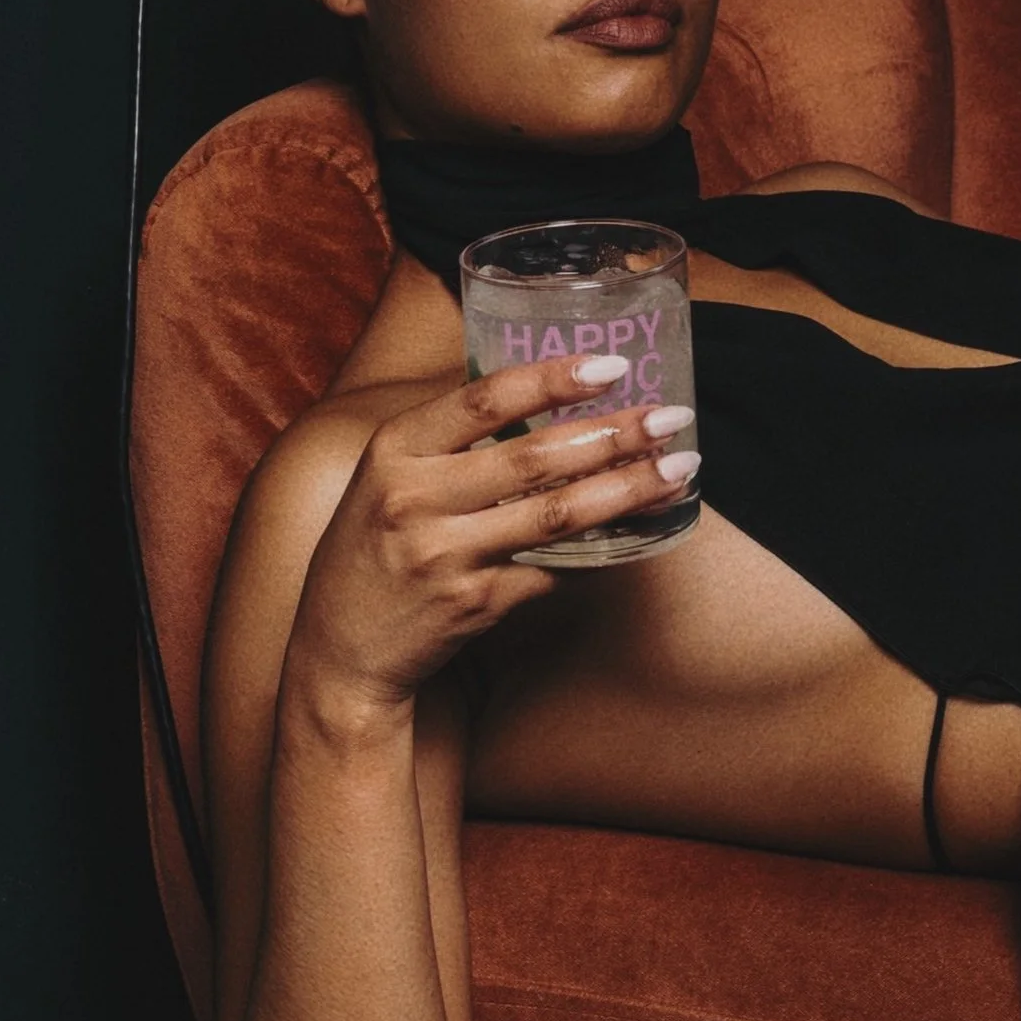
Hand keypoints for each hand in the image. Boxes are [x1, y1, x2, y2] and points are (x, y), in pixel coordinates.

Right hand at [285, 355, 695, 722]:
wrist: (341, 656)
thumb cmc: (373, 548)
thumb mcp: (386, 475)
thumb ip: (450, 436)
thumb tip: (546, 388)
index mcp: (395, 450)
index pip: (484, 397)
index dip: (554, 378)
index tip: (614, 364)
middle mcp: (416, 499)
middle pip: (534, 457)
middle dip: (614, 433)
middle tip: (673, 416)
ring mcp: (446, 557)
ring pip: (556, 515)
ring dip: (627, 489)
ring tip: (678, 467)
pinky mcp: (475, 605)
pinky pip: (555, 568)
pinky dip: (604, 547)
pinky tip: (643, 526)